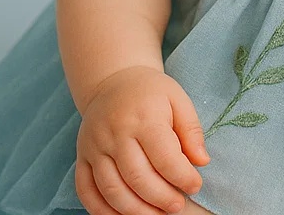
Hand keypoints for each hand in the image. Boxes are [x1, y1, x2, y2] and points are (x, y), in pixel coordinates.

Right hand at [75, 65, 210, 214]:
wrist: (112, 81)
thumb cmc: (150, 93)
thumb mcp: (177, 99)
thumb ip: (191, 130)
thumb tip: (202, 161)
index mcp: (143, 116)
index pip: (164, 157)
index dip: (182, 177)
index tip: (195, 185)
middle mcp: (115, 132)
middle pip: (138, 178)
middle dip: (161, 198)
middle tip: (178, 206)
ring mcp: (94, 147)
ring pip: (112, 190)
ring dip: (136, 211)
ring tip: (157, 214)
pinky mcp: (82, 157)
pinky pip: (86, 191)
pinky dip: (103, 211)